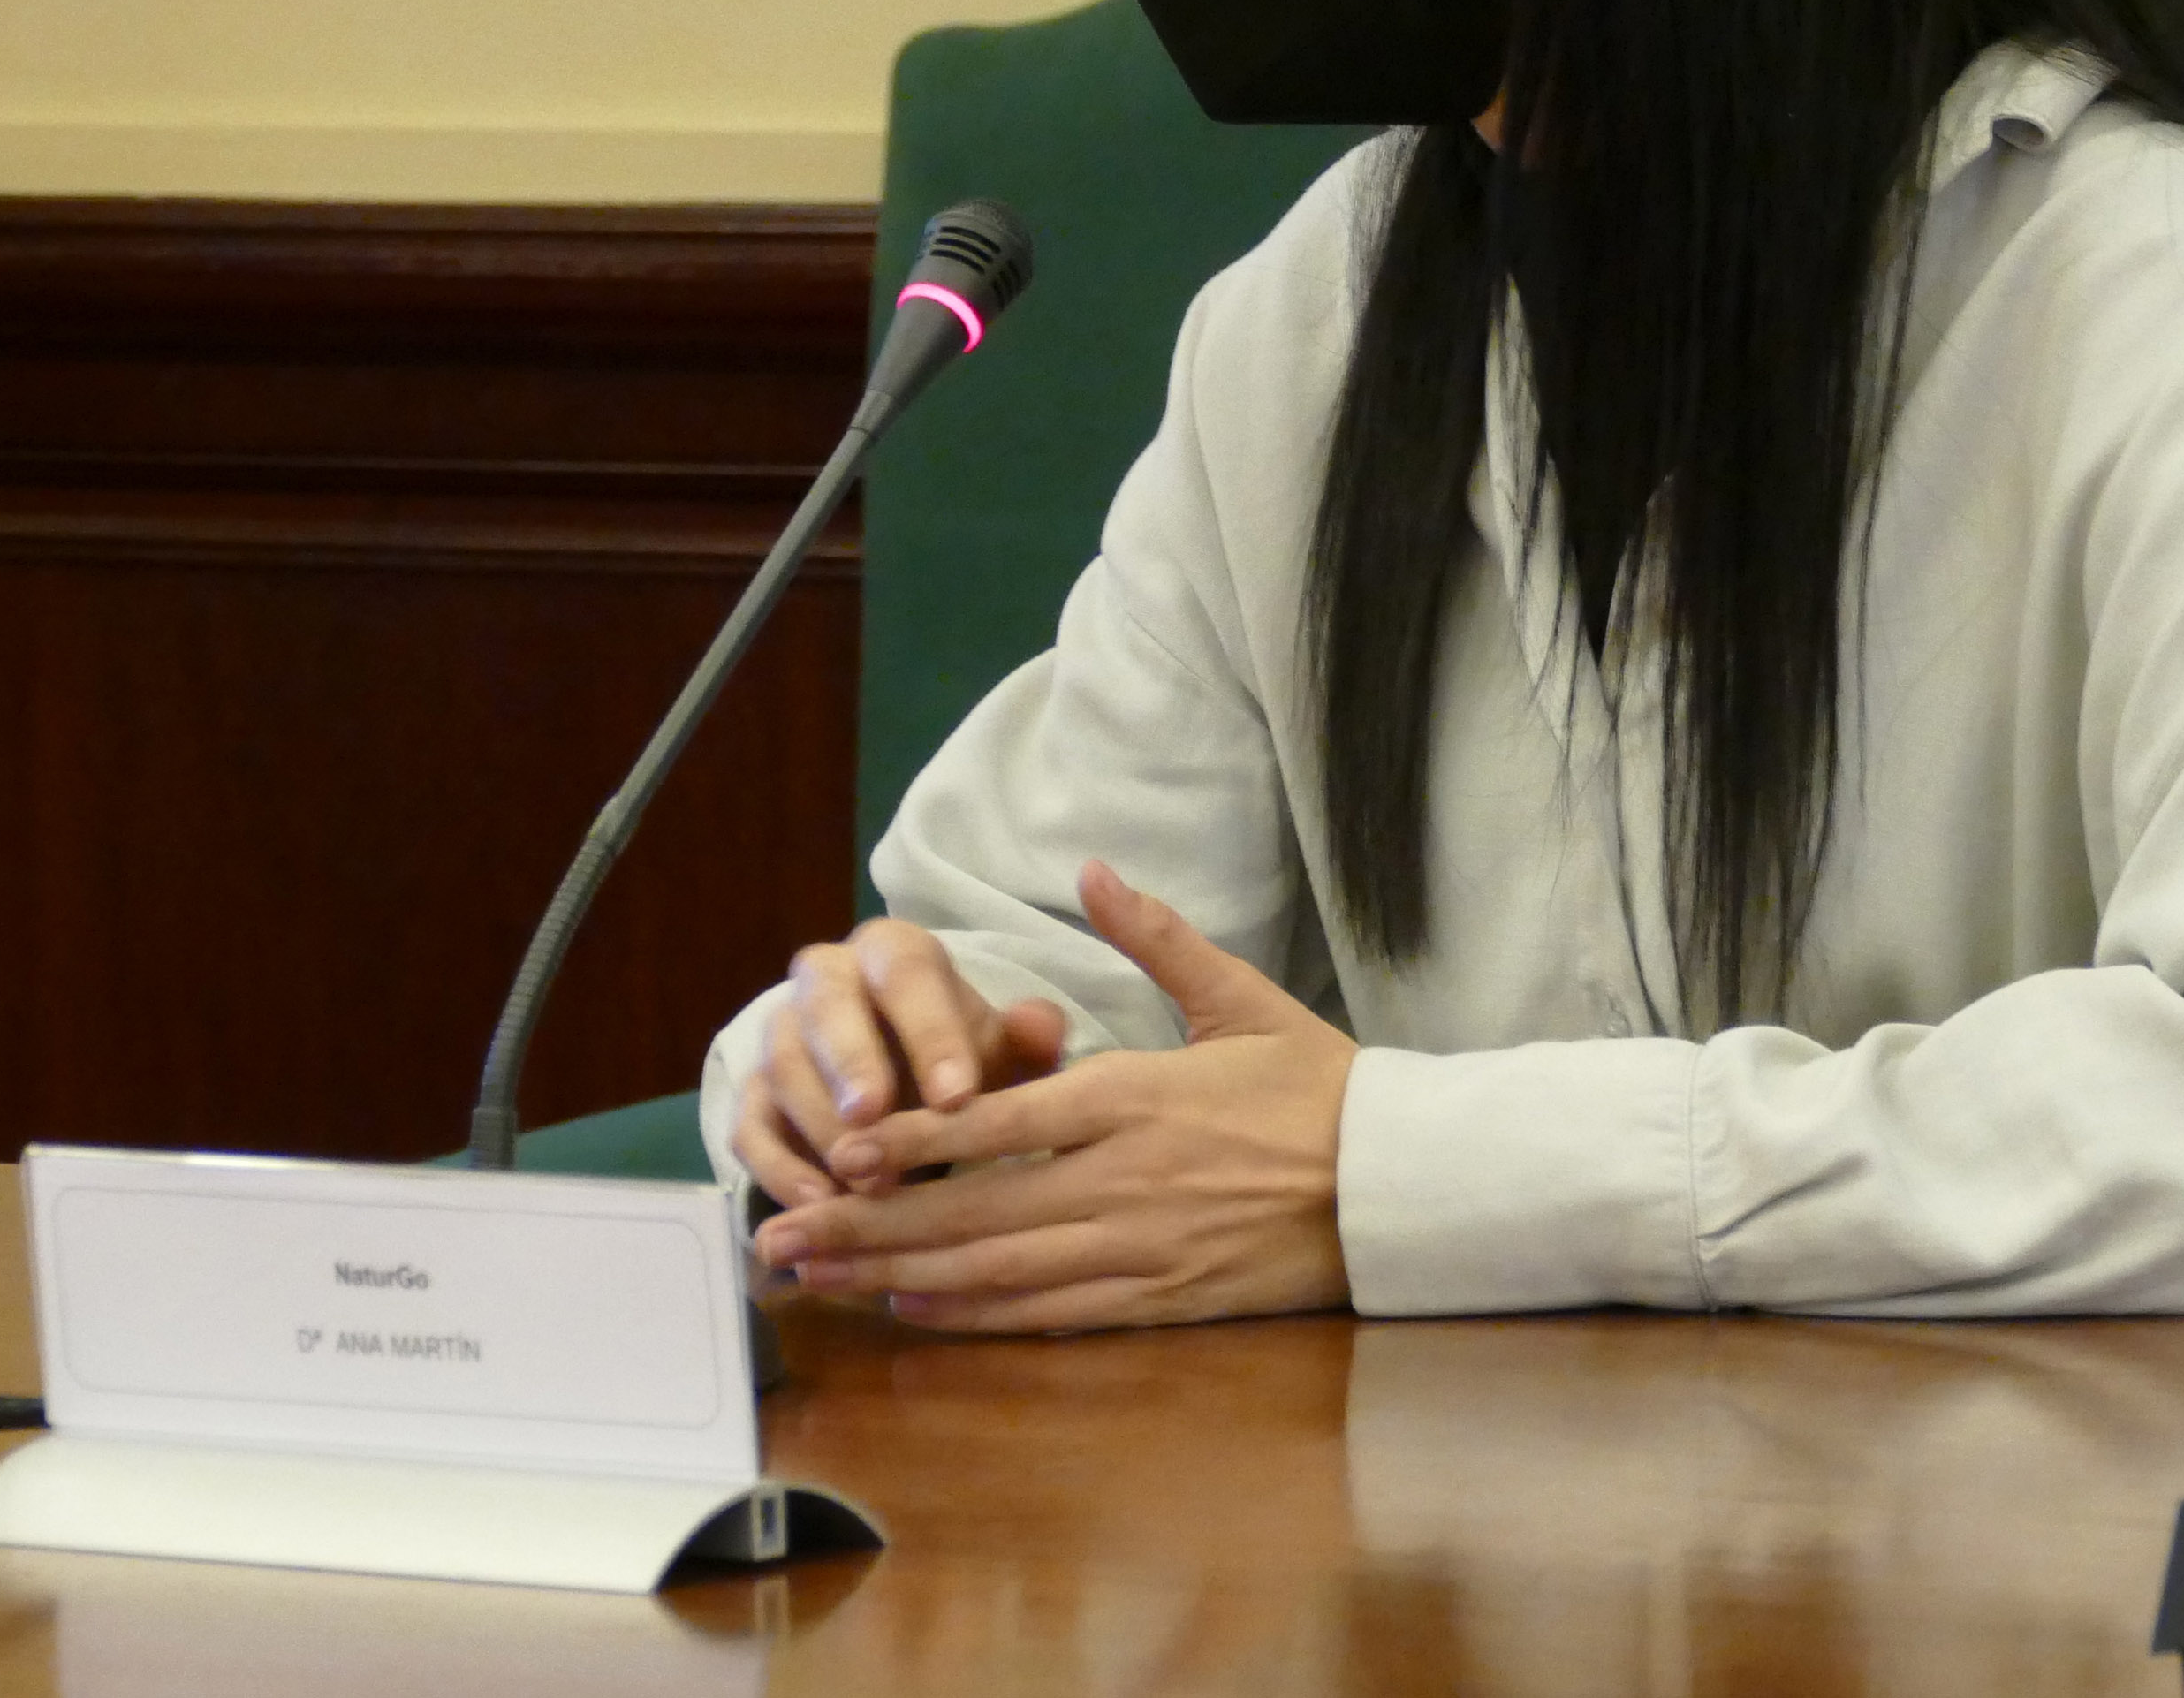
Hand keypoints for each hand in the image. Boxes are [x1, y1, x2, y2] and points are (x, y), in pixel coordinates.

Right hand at [729, 916, 1072, 1207]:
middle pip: (825, 1005)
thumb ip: (1028, 1040)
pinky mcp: (754, 1097)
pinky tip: (818, 1206)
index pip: (906, 972)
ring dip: (820, 1124)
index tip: (957, 1096)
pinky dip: (779, 1169)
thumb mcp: (1005, 1052)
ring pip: (782, 1066)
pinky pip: (749, 1127)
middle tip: (875, 1118)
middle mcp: (825, 980)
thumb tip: (1044, 1026)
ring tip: (862, 1181)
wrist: (911, 1092)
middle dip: (851, 1062)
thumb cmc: (963, 1064)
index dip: (928, 1032)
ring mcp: (781, 1037)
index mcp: (893, 953)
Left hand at [749, 861, 1357, 1333]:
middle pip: (968, 1211)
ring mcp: (1137, 1247)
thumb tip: (1093, 868)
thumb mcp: (1238, 996)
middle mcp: (1119, 1180)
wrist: (1402, 1184)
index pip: (994, 1123)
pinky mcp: (1160, 1298)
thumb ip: (1155, 936)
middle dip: (867, 1226)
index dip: (907, 1140)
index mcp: (1130, 1098)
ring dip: (899, 1276)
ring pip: (995, 1271)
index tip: (836, 1146)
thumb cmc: (1320, 1086)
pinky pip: (1049, 1314)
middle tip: (781, 1236)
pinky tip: (917, 1310)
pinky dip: (977, 1315)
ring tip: (821, 1278)